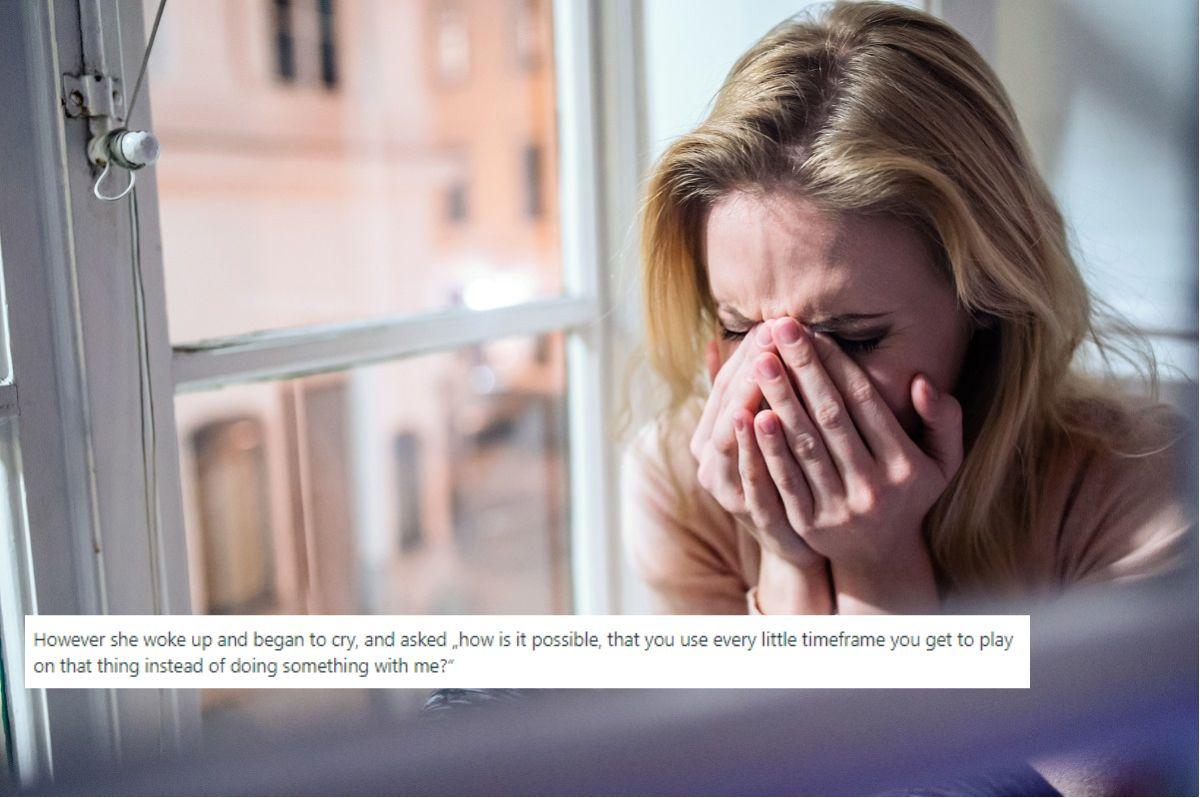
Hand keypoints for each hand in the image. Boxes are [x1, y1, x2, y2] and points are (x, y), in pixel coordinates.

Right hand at [690, 327, 825, 571]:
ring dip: (748, 396)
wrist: (801, 545)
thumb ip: (741, 392)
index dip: (745, 354)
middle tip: (772, 330)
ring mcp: (729, 489)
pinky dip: (754, 445)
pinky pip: (750, 474)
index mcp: (710, 438)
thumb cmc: (785, 476)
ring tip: (763, 361)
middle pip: (727, 405)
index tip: (770, 322)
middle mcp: (710, 462)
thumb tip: (712, 342)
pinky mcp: (752, 515)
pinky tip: (764, 415)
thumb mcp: (762, 432)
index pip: (724, 385)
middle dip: (750, 366)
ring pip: (732, 436)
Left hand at [748, 316, 962, 580]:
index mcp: (906, 466)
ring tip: (760, 360)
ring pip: (805, 446)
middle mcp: (874, 488)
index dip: (836, 364)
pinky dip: (768, 447)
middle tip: (779, 328)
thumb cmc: (910, 491)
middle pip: (830, 418)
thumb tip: (921, 381)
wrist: (880, 555)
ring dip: (780, 399)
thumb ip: (944, 419)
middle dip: (802, 369)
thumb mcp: (944, 459)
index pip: (865, 403)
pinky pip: (784, 480)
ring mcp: (839, 508)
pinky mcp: (808, 525)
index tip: (813, 331)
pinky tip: (750, 415)